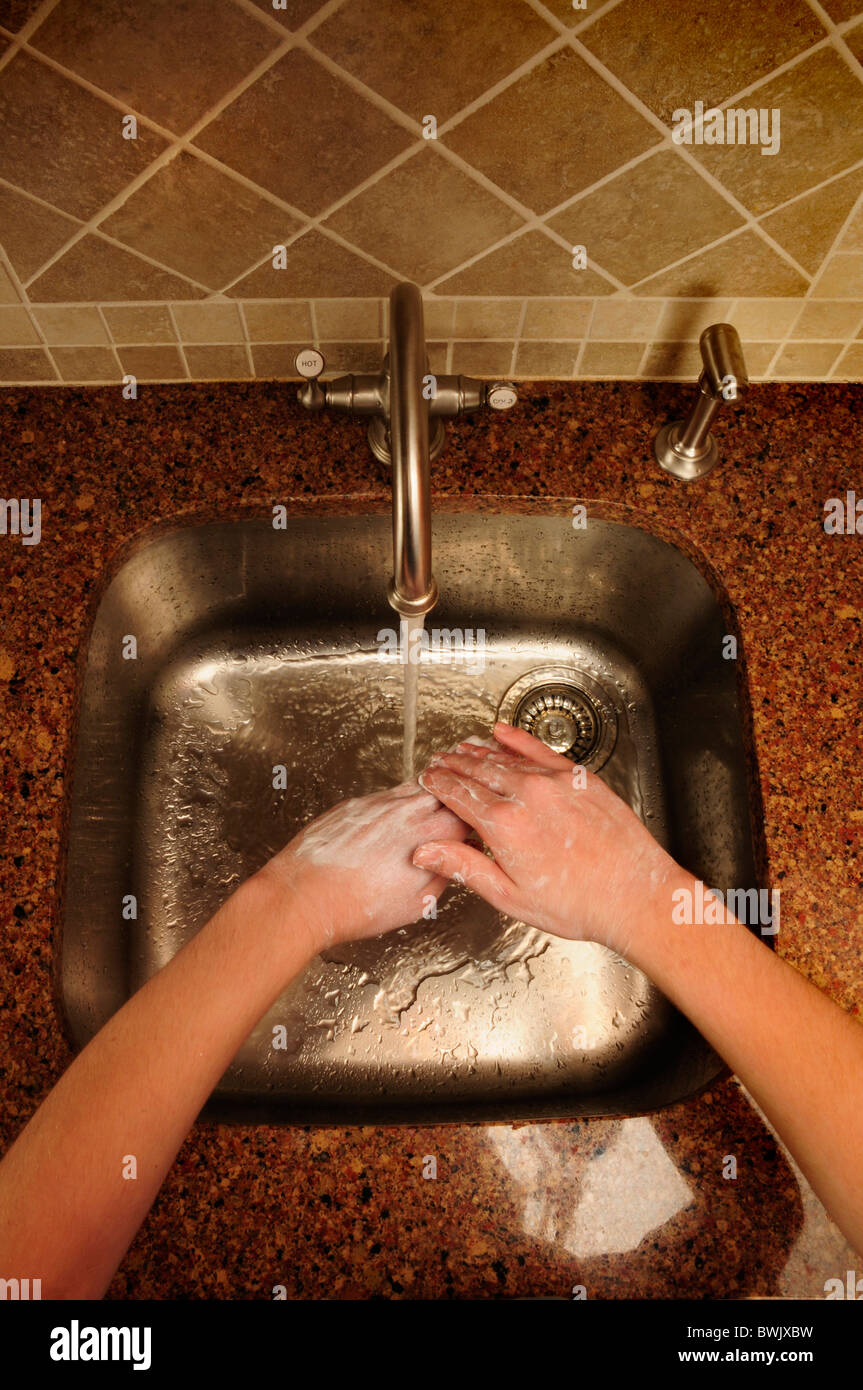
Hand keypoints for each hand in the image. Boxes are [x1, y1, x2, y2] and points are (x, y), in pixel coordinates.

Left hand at [258, 782, 469, 951]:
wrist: (305, 895)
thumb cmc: (356, 906)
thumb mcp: (417, 904)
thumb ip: (445, 874)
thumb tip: (458, 861)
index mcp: (429, 834)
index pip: (468, 811)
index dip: (476, 818)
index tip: (475, 827)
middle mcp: (407, 811)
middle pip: (444, 790)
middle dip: (456, 799)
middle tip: (460, 809)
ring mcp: (378, 803)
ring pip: (415, 787)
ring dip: (427, 797)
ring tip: (427, 813)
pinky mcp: (354, 804)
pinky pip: (385, 795)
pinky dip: (396, 804)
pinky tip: (391, 822)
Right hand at [412, 723, 683, 954]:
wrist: (634, 896)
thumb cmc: (579, 904)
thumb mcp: (510, 896)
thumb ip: (464, 867)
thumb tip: (425, 853)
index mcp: (504, 826)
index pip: (458, 794)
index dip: (438, 783)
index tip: (429, 778)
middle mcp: (527, 796)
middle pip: (478, 771)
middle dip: (454, 764)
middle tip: (439, 761)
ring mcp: (555, 782)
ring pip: (506, 759)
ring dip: (479, 752)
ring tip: (463, 749)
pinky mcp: (579, 778)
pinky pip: (540, 750)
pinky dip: (518, 740)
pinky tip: (503, 732)